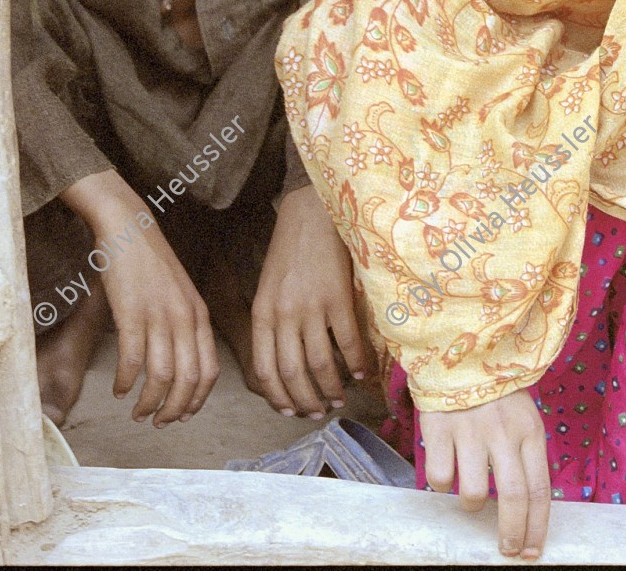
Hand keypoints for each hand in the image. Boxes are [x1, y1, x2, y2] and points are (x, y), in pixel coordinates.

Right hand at [62, 170, 219, 425]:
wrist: (129, 227)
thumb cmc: (151, 263)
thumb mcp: (180, 293)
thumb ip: (184, 325)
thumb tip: (179, 366)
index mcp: (199, 314)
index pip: (209, 371)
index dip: (196, 400)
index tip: (182, 416)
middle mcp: (184, 318)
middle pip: (187, 380)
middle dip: (173, 410)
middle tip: (157, 423)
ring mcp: (159, 316)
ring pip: (160, 377)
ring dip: (148, 403)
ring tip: (136, 412)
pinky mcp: (132, 313)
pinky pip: (132, 361)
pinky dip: (126, 383)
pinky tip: (118, 389)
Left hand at [251, 185, 373, 416]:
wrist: (312, 212)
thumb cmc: (290, 250)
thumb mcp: (268, 287)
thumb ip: (272, 322)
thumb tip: (286, 363)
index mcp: (262, 313)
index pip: (265, 371)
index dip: (278, 398)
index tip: (290, 412)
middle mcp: (284, 314)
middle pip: (293, 374)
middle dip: (306, 401)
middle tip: (319, 412)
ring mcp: (312, 306)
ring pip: (321, 365)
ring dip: (331, 389)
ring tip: (339, 398)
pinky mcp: (338, 296)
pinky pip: (349, 342)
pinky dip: (358, 364)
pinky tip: (362, 373)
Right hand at [421, 390, 549, 559]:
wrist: (460, 354)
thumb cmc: (495, 396)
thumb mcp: (522, 419)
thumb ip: (526, 458)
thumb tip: (528, 511)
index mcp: (529, 430)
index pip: (540, 490)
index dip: (536, 527)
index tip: (531, 551)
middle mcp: (502, 432)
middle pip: (513, 498)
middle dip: (511, 533)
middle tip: (506, 549)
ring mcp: (470, 431)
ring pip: (474, 494)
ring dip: (471, 504)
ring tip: (469, 490)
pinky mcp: (439, 429)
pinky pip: (440, 478)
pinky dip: (442, 483)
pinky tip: (447, 466)